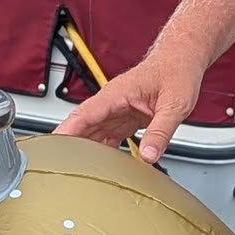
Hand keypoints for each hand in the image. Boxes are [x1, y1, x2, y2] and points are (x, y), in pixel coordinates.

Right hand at [52, 50, 204, 163]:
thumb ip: (161, 132)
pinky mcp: (126, 117)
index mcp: (116, 94)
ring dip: (86, 152)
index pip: (83, 115)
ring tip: (79, 175)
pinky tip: (102, 167)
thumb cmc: (177, 71)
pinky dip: (104, 151)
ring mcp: (118, 110)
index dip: (66, 132)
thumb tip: (149, 156)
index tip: (52, 149)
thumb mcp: (174, 105)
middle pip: (83, 127)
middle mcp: (112, 102)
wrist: (182, 59)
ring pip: (93, 133)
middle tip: (62, 171)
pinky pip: (108, 136)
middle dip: (70, 147)